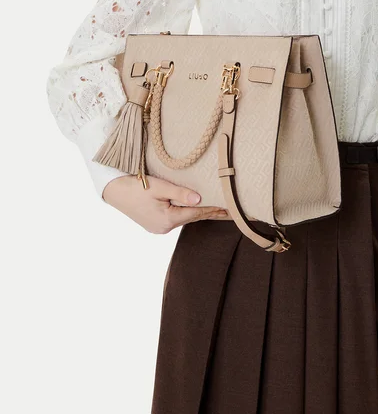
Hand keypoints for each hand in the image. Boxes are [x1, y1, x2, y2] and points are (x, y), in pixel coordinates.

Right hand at [101, 174, 229, 232]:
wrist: (113, 191)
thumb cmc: (135, 186)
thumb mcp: (159, 187)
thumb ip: (180, 193)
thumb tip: (200, 200)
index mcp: (167, 219)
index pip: (197, 213)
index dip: (213, 209)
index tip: (229, 209)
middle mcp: (164, 228)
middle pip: (192, 217)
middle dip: (210, 213)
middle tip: (229, 211)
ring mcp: (158, 228)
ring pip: (184, 218)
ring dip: (199, 212)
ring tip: (216, 209)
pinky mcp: (154, 224)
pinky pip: (175, 218)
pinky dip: (187, 213)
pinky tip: (194, 208)